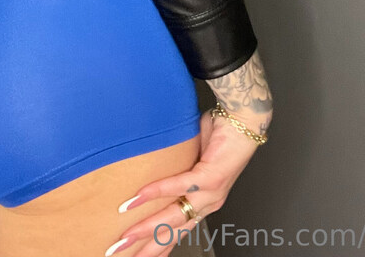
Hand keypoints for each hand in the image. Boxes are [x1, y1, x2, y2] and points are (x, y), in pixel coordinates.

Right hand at [104, 106, 269, 256]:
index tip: (138, 256)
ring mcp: (211, 193)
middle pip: (172, 232)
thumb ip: (177, 167)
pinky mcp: (211, 177)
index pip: (177, 231)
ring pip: (174, 217)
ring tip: (126, 235)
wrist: (245, 121)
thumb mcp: (194, 157)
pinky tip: (138, 197)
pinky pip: (179, 186)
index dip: (158, 245)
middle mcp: (208, 203)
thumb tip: (152, 163)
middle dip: (145, 246)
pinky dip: (156, 192)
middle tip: (119, 252)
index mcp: (204, 201)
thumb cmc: (220, 136)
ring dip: (146, 227)